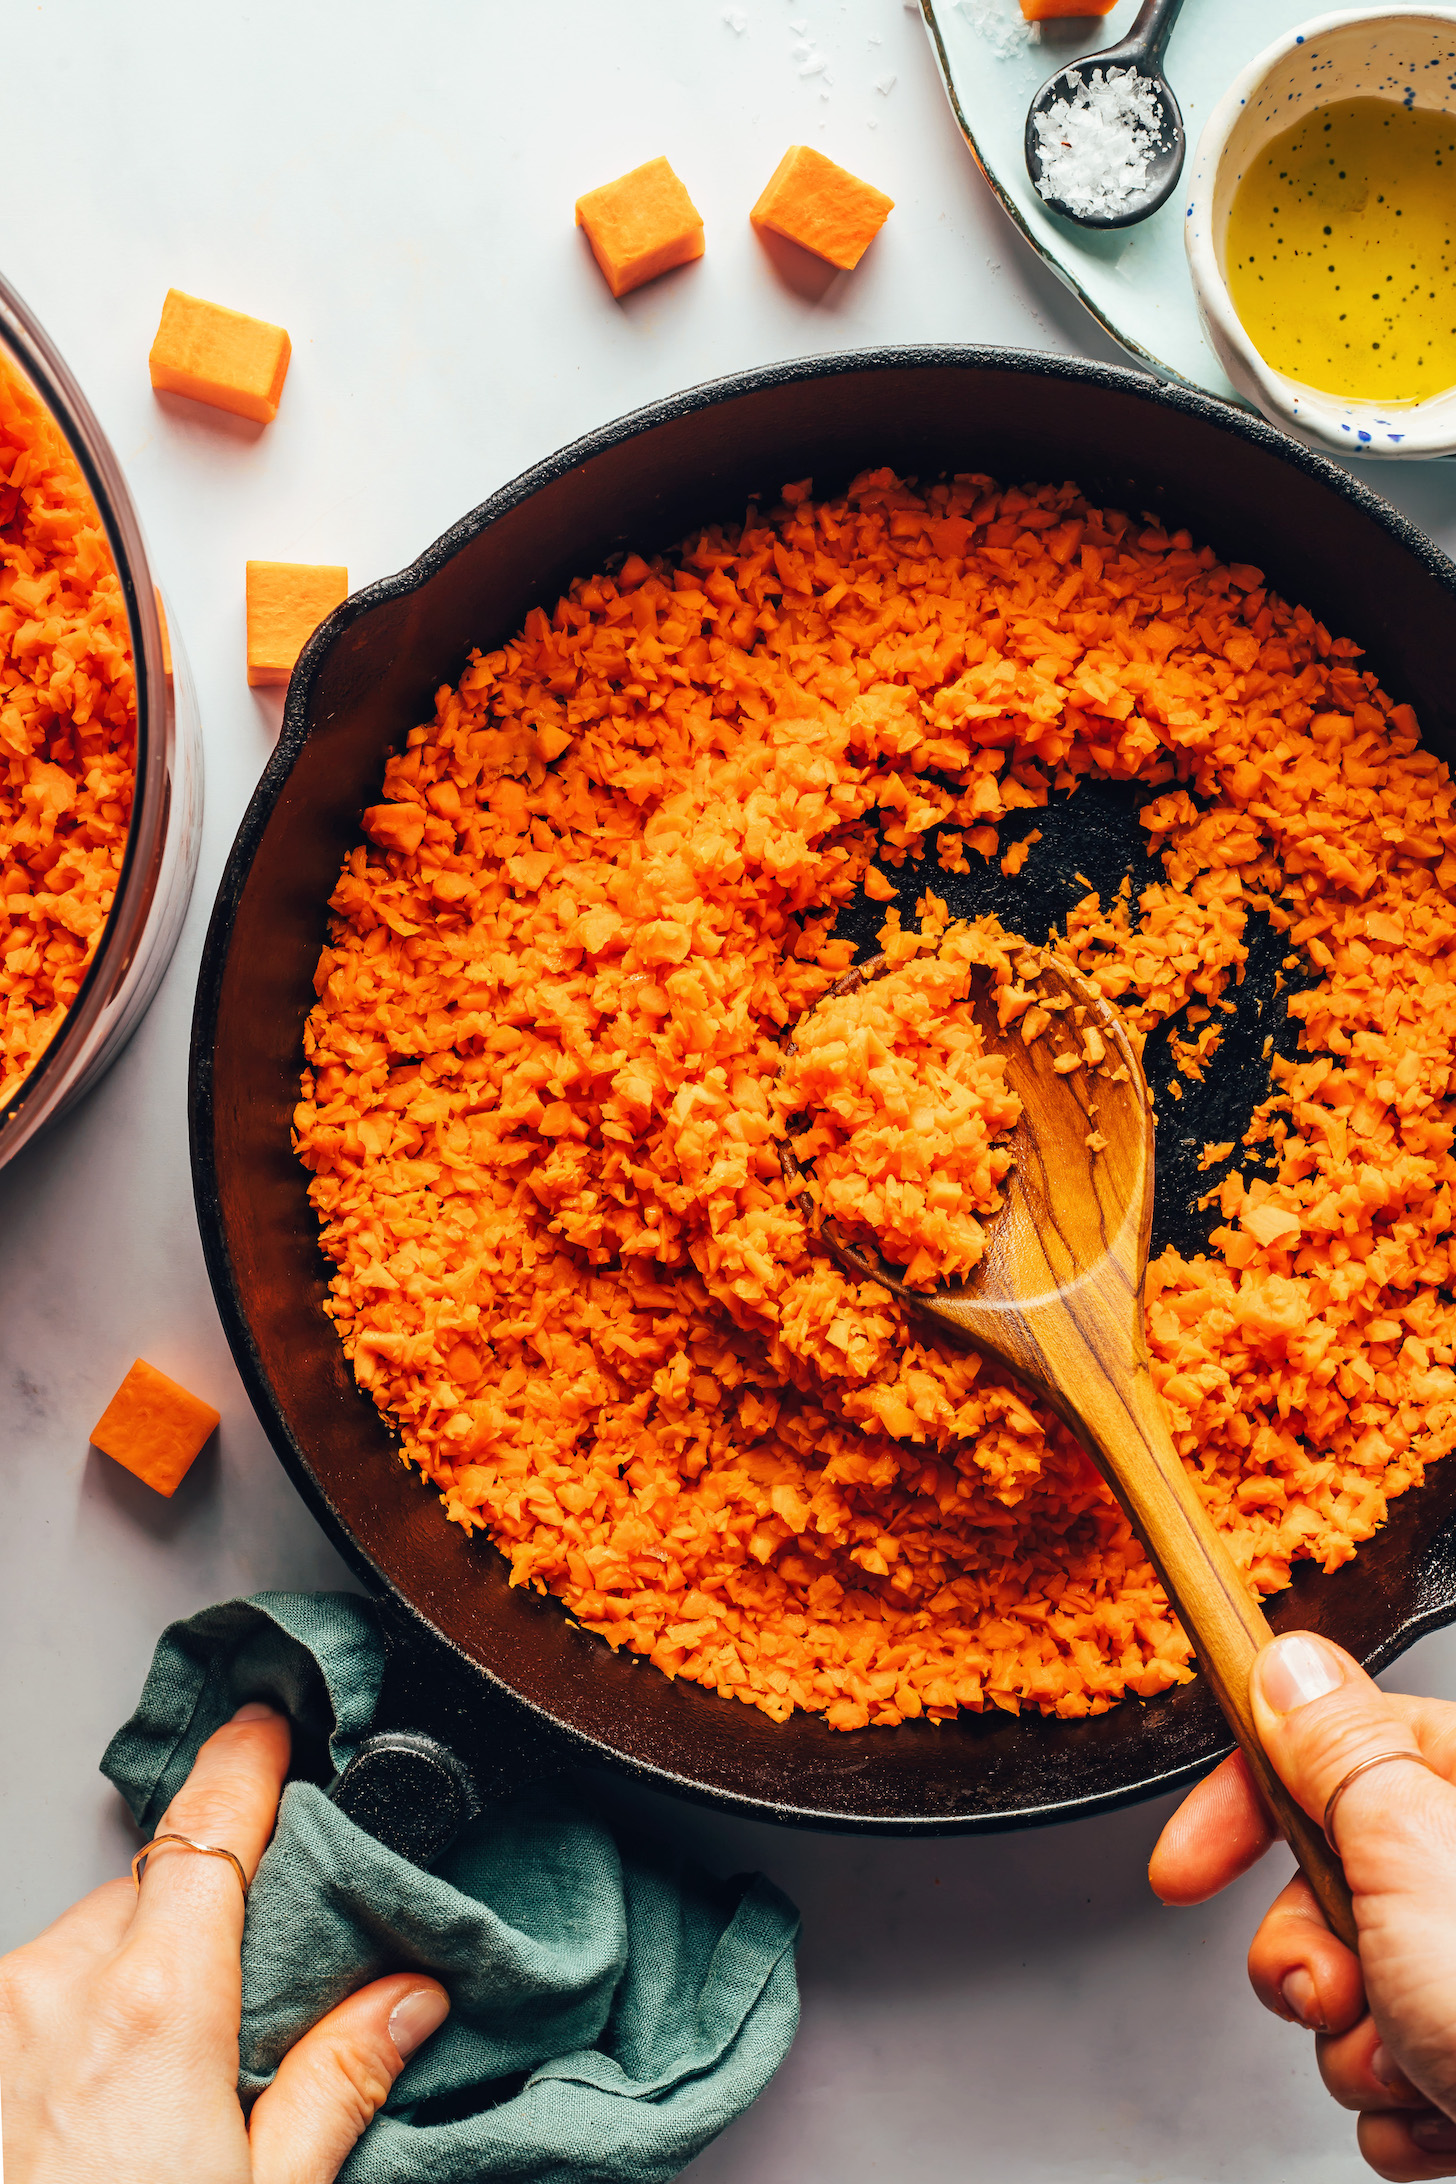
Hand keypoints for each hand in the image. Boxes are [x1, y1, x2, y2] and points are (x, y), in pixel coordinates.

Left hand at [0, 1701, 449, 2182]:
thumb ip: (336, 2081)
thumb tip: (408, 1994)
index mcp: (155, 2009)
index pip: (210, 1830)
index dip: (246, 1764)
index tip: (270, 1723)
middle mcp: (58, 1989)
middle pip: (152, 1896)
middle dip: (197, 1929)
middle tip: (239, 2011)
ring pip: (85, 1950)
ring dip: (127, 1986)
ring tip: (156, 2095)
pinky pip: (31, 1998)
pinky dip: (70, 2028)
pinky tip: (94, 2114)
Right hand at [1151, 1632, 1455, 2182]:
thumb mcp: (1414, 1855)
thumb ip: (1340, 1752)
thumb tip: (1292, 1667)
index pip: (1338, 1749)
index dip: (1247, 1807)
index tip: (1188, 1868)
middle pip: (1337, 1880)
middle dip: (1310, 1957)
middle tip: (1331, 1994)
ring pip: (1361, 1987)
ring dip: (1361, 2048)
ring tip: (1421, 2073)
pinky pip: (1400, 2072)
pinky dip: (1404, 2107)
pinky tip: (1446, 2119)